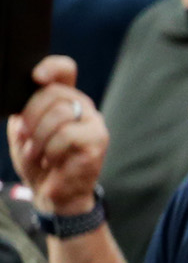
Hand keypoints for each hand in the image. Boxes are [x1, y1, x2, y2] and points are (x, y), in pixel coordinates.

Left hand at [6, 60, 104, 214]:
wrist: (53, 194)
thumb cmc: (39, 162)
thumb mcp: (24, 131)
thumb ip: (25, 111)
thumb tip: (15, 98)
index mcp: (65, 100)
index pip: (65, 70)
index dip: (51, 67)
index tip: (36, 78)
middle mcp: (83, 108)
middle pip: (55, 92)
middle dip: (32, 115)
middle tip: (25, 136)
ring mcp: (94, 124)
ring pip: (61, 113)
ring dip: (39, 137)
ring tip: (35, 153)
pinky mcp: (97, 142)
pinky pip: (68, 135)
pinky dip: (51, 150)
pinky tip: (51, 161)